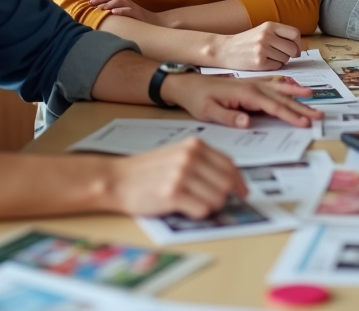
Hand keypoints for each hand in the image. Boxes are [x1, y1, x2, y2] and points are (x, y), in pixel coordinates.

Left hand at [87, 0, 163, 27]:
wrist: (157, 23)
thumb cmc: (137, 20)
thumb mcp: (124, 14)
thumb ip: (114, 10)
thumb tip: (97, 12)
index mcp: (123, 1)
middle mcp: (128, 2)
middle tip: (90, 3)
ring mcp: (134, 8)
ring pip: (121, 1)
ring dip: (110, 3)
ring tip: (101, 8)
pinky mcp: (139, 15)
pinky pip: (130, 11)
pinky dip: (121, 11)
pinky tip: (114, 13)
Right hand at [106, 137, 245, 218]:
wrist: (116, 179)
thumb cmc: (147, 170)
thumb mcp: (177, 154)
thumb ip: (202, 161)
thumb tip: (230, 179)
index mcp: (194, 145)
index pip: (229, 164)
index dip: (238, 181)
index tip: (242, 191)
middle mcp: (190, 157)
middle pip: (227, 182)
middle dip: (225, 196)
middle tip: (216, 202)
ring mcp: (181, 175)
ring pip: (218, 198)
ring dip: (212, 206)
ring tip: (196, 204)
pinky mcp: (172, 194)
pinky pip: (202, 209)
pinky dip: (199, 213)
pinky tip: (186, 208)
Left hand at [164, 73, 323, 127]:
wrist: (187, 83)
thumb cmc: (197, 98)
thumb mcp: (208, 111)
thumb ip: (229, 116)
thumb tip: (248, 122)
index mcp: (246, 94)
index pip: (273, 107)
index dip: (290, 116)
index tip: (304, 123)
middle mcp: (252, 86)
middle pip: (282, 98)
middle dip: (301, 107)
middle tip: (319, 115)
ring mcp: (252, 84)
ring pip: (279, 90)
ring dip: (297, 95)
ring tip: (313, 98)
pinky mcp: (249, 84)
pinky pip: (272, 85)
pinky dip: (285, 87)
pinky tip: (293, 88)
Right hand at [214, 22, 302, 69]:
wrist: (225, 50)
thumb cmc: (246, 42)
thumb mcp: (262, 31)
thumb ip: (279, 35)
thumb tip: (300, 47)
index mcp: (269, 26)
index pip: (295, 34)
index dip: (299, 44)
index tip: (296, 49)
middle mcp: (266, 36)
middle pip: (292, 49)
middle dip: (291, 55)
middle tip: (284, 56)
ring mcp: (262, 49)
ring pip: (286, 59)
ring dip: (281, 61)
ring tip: (269, 58)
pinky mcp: (259, 62)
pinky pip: (277, 67)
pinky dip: (274, 67)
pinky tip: (264, 63)